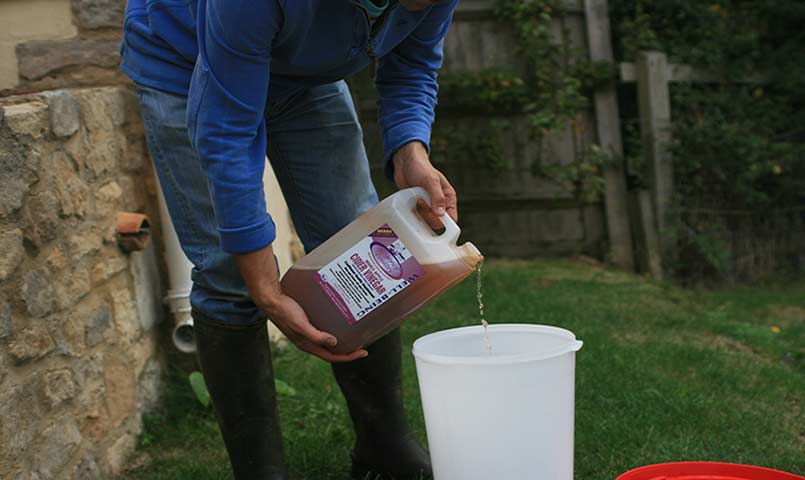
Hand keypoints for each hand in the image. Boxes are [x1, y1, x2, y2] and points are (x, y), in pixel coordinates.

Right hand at [236, 244, 367, 362]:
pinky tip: (339, 318)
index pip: (332, 357)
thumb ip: (315, 335)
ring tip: (354, 331)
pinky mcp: (306, 321)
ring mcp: (307, 331)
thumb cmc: (285, 311)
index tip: (364, 352)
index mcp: (307, 345)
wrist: (271, 298)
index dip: (349, 357)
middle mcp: (308, 341)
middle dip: (348, 349)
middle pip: (332, 350)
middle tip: (363, 342)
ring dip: (341, 338)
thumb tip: (335, 342)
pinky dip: (333, 326)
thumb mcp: (300, 324)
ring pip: (328, 339)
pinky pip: (323, 327)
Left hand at [392, 141, 457, 228]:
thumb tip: (441, 215)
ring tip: (416, 202)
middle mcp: (439, 203)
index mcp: (448, 197)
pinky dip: (413, 216)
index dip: (445, 223)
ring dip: (420, 216)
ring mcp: (428, 205)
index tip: (435, 221)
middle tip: (421, 204)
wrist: (405, 163)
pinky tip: (409, 207)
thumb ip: (437, 197)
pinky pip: (417, 217)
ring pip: (427, 221)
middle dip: (429, 217)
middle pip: (438, 222)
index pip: (451, 217)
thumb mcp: (431, 181)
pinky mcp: (417, 206)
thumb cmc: (421, 168)